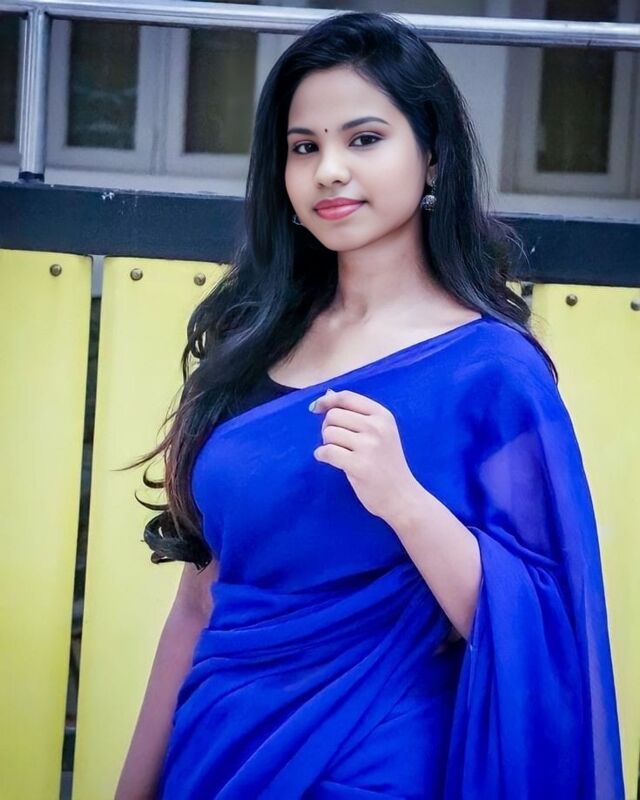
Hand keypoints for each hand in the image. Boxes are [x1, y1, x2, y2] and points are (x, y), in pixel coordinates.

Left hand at [309, 387, 417, 521]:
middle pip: (333, 415)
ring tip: (338, 453)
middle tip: (336, 442)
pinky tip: (328, 460)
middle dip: (328, 427)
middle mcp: (376, 427)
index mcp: (382, 415)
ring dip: (327, 443)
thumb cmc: (387, 464)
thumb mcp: (380, 433)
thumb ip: (356, 414)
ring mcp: (368, 446)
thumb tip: (327, 395)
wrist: (401, 496)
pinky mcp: (358, 465)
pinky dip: (321, 455)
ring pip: (328, 433)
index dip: (327, 401)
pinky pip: (327, 451)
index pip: (347, 397)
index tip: (316, 408)